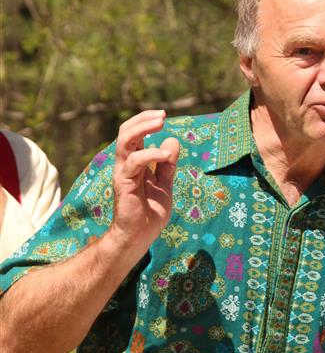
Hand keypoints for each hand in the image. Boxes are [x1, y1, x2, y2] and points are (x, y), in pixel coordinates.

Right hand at [110, 110, 179, 258]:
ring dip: (143, 128)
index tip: (163, 116)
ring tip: (161, 122)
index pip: (134, 134)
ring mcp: (123, 173)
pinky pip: (135, 162)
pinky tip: (166, 156)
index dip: (145, 121)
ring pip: (125, 141)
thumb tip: (172, 140)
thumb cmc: (150, 213)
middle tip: (162, 115)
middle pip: (125, 132)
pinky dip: (151, 154)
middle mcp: (125, 164)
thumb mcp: (165, 184)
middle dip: (143, 119)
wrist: (140, 237)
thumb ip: (168, 165)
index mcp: (134, 163)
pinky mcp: (124, 183)